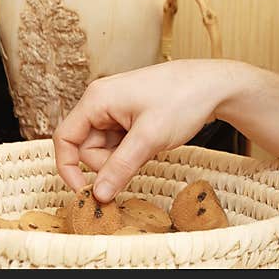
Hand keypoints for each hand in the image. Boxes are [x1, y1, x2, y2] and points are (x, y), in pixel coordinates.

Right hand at [53, 59, 237, 201]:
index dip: (69, 168)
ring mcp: (117, 108)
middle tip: (138, 160)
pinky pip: (120, 143)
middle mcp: (102, 101)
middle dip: (107, 163)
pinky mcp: (131, 115)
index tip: (84, 192)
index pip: (65, 138)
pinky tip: (152, 145)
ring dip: (122, 158)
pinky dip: (132, 151)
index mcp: (97, 99)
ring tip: (150, 148)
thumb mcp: (149, 138)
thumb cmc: (183, 99)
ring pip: (105, 147)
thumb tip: (98, 194)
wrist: (214, 84)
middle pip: (86, 146)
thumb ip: (120, 167)